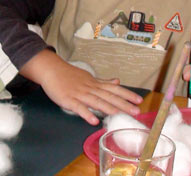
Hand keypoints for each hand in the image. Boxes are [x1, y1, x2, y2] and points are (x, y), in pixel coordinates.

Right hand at [22, 51, 142, 124]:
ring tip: (119, 115)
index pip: (114, 89)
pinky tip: (93, 121)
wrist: (51, 69)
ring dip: (108, 108)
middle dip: (123, 104)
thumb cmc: (69, 75)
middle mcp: (90, 88)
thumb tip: (117, 82)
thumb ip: (103, 82)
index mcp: (95, 84)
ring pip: (96, 101)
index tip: (139, 100)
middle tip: (136, 111)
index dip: (127, 94)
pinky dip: (86, 113)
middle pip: (109, 96)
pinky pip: (78, 108)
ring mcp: (79, 94)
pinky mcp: (68, 100)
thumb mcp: (89, 77)